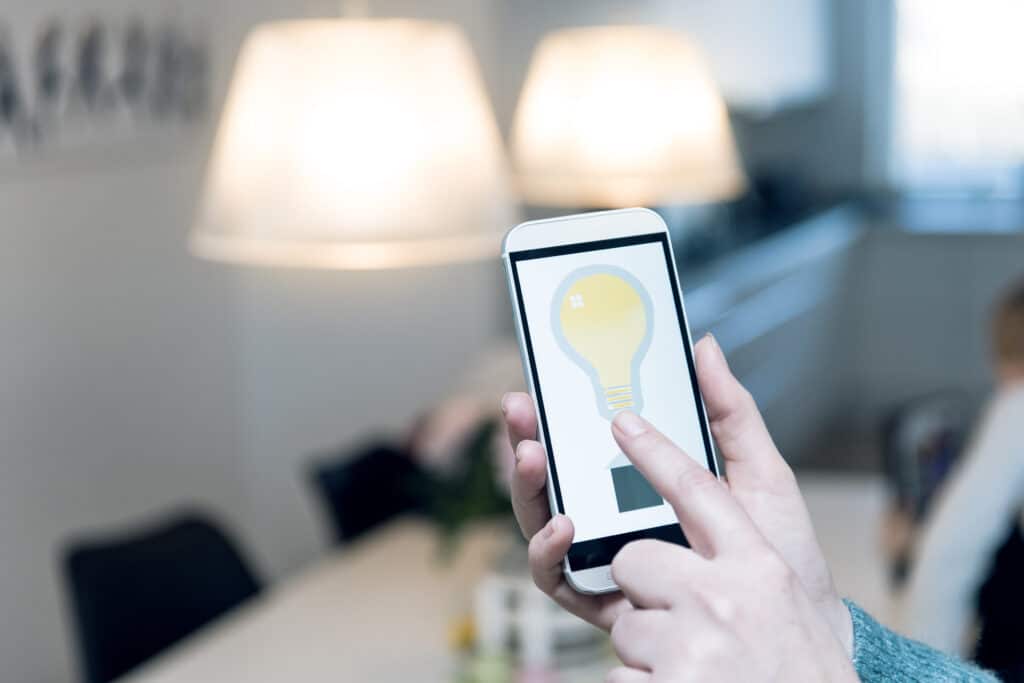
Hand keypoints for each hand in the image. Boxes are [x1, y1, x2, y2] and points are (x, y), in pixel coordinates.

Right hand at [502, 334, 852, 653]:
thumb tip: (704, 346)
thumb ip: (729, 412)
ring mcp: (605, 559)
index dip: (557, 414)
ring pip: (542, 520)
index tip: (540, 384)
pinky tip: (564, 525)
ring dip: (526, 487)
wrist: (800, 626)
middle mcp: (614, 519)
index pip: (586, 445)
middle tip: (519, 409)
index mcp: (643, 484)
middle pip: (554, 477)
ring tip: (533, 455)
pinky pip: (556, 579)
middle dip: (525, 439)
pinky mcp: (604, 601)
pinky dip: (546, 551)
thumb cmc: (779, 550)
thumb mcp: (758, 471)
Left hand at [605, 410, 855, 680]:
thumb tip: (704, 348)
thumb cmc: (793, 615)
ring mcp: (697, 654)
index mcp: (754, 560)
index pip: (695, 489)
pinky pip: (618, 677)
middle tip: (690, 609)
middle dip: (644, 584)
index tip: (621, 422)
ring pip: (624, 625)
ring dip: (648, 643)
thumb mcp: (779, 522)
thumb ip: (738, 433)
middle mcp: (729, 602)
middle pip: (635, 563)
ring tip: (704, 658)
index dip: (653, 454)